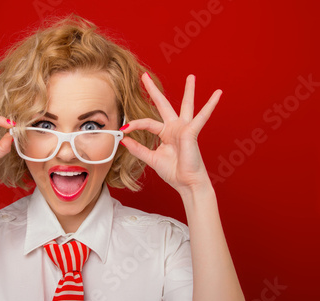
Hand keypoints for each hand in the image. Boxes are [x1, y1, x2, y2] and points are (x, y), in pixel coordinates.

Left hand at [120, 73, 221, 193]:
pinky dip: (210, 105)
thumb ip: (138, 148)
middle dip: (153, 90)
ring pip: (186, 105)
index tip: (124, 130)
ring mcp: (184, 128)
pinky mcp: (192, 131)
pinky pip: (202, 116)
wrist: (186, 183)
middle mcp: (175, 128)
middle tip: (144, 76)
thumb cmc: (173, 172)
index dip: (134, 125)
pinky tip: (218, 94)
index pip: (147, 122)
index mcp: (165, 133)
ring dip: (189, 91)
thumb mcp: (151, 158)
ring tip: (191, 77)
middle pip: (163, 104)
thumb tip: (123, 140)